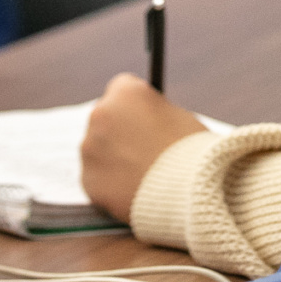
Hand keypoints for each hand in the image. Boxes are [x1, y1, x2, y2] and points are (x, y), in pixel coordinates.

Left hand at [79, 73, 208, 225]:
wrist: (189, 193)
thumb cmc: (192, 152)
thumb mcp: (179, 117)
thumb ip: (154, 114)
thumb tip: (145, 123)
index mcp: (126, 92)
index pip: (122, 88)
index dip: (137, 106)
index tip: (146, 118)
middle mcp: (100, 114)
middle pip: (105, 118)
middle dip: (120, 131)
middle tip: (143, 149)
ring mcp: (89, 149)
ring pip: (98, 150)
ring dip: (114, 157)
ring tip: (143, 174)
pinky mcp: (88, 180)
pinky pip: (98, 179)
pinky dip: (112, 184)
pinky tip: (134, 190)